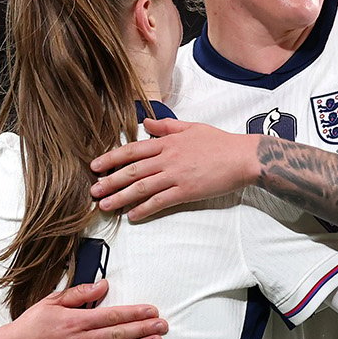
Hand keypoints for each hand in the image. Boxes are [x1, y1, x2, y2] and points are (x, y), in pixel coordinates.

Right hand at [0, 280, 167, 338]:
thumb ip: (78, 294)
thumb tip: (104, 284)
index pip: (111, 316)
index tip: (152, 310)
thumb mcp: (51, 302)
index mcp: (74, 321)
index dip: (134, 313)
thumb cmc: (32, 325)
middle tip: (163, 326)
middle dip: (143, 329)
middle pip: (117, 334)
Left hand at [90, 118, 259, 220]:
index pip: (132, 150)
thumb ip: (166, 126)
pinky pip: (160, 201)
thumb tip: (145, 122)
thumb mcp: (191, 127)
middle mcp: (168, 158)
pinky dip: (145, 209)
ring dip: (121, 197)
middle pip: (132, 170)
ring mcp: (176, 175)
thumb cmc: (220, 142)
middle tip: (93, 191)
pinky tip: (133, 216)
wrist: (244, 157)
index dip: (112, 158)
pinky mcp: (187, 191)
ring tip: (105, 206)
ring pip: (142, 187)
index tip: (96, 166)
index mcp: (168, 142)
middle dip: (110, 181)